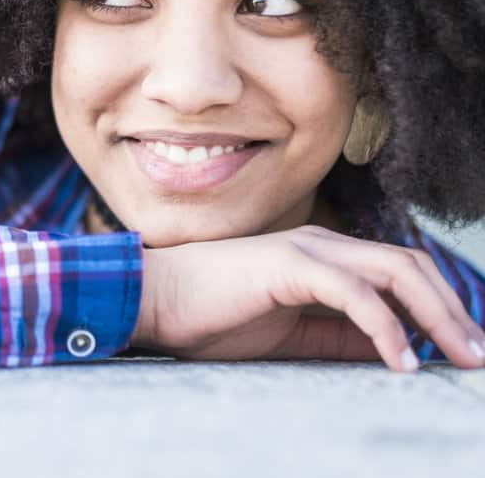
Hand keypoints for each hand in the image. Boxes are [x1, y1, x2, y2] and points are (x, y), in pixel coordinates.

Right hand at [129, 225, 484, 371]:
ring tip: (460, 357)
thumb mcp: (288, 336)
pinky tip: (401, 362)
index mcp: (321, 256)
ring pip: (396, 272)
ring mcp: (307, 248)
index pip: (400, 273)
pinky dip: (386, 327)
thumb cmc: (209, 317)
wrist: (154, 300)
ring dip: (438, 316)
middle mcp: (322, 243)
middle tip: (478, 357)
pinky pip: (355, 295)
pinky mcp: (290, 265)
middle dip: (454, 311)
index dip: (441, 308)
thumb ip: (335, 337)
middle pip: (411, 267)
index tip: (463, 350)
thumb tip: (386, 352)